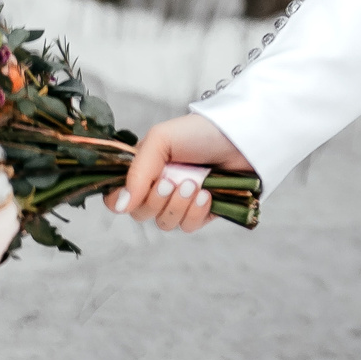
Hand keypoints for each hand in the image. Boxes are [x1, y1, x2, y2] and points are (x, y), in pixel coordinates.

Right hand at [102, 113, 253, 234]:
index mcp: (144, 169)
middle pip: (140, 214)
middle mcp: (159, 187)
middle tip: (172, 181)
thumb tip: (121, 207)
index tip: (132, 195)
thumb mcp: (161, 140)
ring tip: (194, 185)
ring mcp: (182, 201)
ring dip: (177, 206)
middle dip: (155, 200)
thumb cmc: (200, 132)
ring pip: (164, 223)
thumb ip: (137, 172)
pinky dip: (195, 213)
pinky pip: (188, 227)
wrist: (243, 136)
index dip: (119, 201)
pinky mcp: (204, 212)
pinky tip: (207, 196)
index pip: (117, 198)